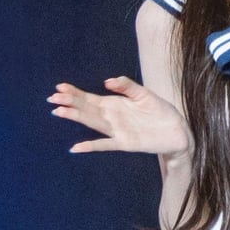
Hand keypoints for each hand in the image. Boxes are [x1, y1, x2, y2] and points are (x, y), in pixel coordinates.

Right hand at [47, 76, 191, 156]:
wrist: (177, 131)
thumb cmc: (160, 111)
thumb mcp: (144, 94)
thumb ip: (126, 86)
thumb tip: (107, 81)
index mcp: (114, 103)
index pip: (90, 97)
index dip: (75, 93)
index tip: (59, 87)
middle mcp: (111, 117)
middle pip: (86, 109)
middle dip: (69, 103)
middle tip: (52, 98)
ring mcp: (116, 131)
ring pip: (91, 123)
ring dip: (75, 118)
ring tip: (58, 112)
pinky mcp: (125, 143)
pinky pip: (104, 145)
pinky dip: (90, 146)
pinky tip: (76, 148)